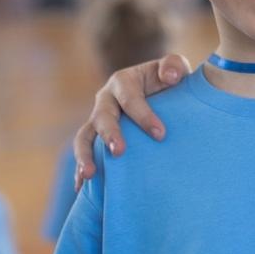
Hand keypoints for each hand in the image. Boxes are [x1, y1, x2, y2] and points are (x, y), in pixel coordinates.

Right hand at [71, 54, 193, 190]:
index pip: (130, 97)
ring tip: (90, 175)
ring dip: (85, 156)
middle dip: (110, 134)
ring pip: (85, 137)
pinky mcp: (95, 141)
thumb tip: (170, 76)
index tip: (160, 135)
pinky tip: (81, 187)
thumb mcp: (174, 69)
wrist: (161, 96)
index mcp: (123, 82)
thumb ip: (173, 66)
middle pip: (102, 117)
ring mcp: (97, 121)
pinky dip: (80, 171)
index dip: (143, 115)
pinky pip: (84, 155)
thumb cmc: (169, 83)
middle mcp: (106, 101)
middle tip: (119, 152)